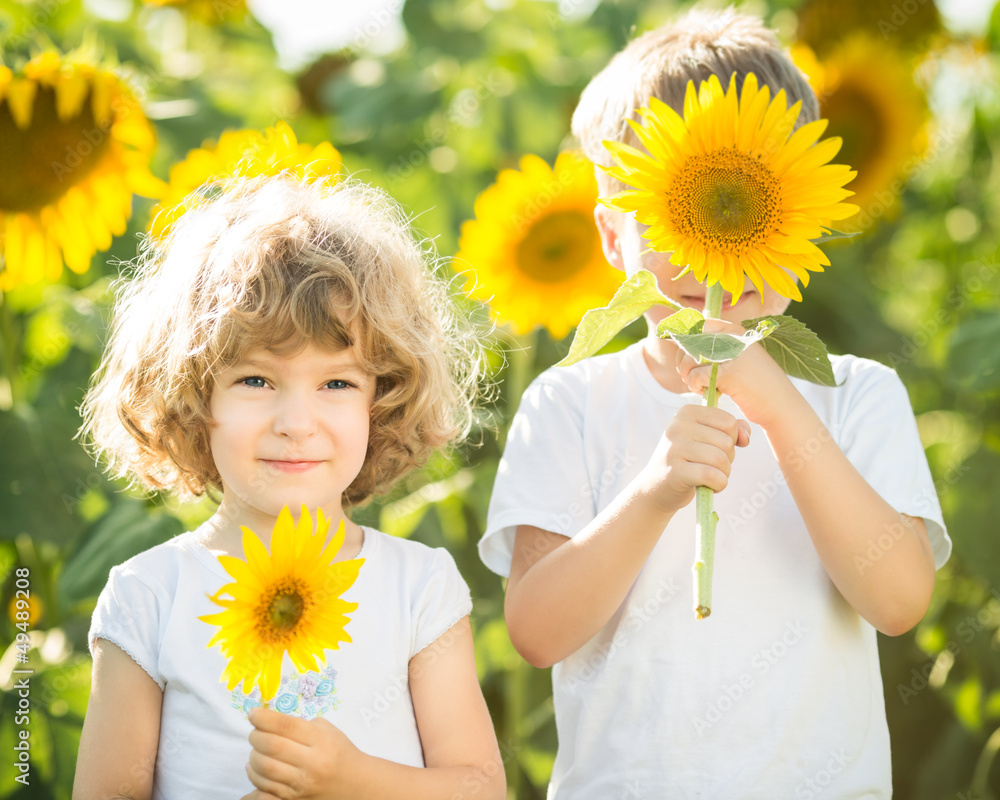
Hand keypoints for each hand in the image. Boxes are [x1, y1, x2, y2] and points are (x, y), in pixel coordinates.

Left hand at [243, 706, 365, 799]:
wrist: (354, 782)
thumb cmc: (338, 751)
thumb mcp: (325, 730)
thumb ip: (299, 725)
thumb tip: (267, 721)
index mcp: (321, 740)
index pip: (285, 725)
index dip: (264, 718)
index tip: (253, 714)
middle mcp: (312, 762)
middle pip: (272, 746)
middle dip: (256, 736)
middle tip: (255, 732)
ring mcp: (302, 783)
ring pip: (265, 768)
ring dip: (253, 756)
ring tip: (256, 749)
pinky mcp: (294, 798)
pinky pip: (265, 788)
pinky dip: (254, 775)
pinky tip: (255, 767)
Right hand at [639, 403, 750, 513]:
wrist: (657, 486)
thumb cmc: (688, 460)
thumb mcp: (707, 438)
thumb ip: (732, 430)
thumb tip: (746, 437)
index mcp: (687, 412)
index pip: (729, 422)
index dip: (731, 440)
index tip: (715, 449)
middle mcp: (678, 426)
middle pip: (726, 442)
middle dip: (728, 459)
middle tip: (712, 466)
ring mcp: (675, 448)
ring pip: (721, 460)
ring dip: (724, 474)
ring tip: (711, 477)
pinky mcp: (676, 471)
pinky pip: (712, 476)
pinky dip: (719, 485)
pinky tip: (710, 486)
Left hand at [675, 318, 796, 427]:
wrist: (781, 406)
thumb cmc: (756, 384)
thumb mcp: (737, 358)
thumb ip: (714, 348)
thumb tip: (678, 339)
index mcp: (735, 330)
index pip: (697, 325)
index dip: (685, 340)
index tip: (687, 357)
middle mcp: (733, 337)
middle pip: (688, 343)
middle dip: (684, 362)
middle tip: (694, 376)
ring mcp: (732, 354)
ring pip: (689, 359)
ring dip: (688, 376)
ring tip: (701, 385)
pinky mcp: (729, 374)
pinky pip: (696, 376)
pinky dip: (695, 386)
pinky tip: (707, 391)